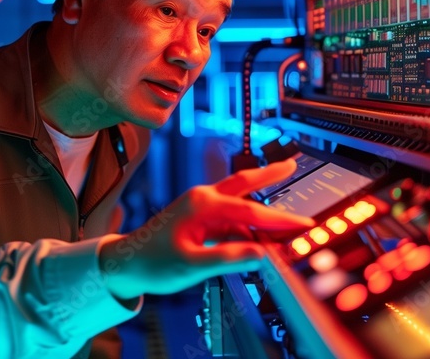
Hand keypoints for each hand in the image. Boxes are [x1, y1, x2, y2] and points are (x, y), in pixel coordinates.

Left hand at [98, 159, 313, 299]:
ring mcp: (200, 206)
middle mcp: (202, 199)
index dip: (280, 220)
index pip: (250, 211)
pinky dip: (247, 220)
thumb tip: (261, 255)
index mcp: (202, 205)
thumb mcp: (192, 265)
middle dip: (270, 175)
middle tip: (292, 164)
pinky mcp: (198, 216)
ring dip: (262, 201)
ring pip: (238, 198)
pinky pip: (229, 214)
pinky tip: (260, 231)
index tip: (303, 225)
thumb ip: (228, 259)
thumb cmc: (153, 263)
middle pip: (244, 183)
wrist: (127, 263)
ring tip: (285, 206)